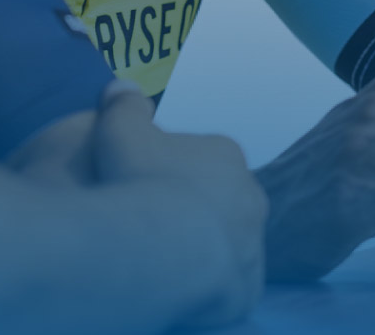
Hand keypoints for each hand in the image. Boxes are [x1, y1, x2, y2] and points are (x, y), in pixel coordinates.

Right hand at [91, 81, 267, 327]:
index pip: (202, 159)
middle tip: (153, 223)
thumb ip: (124, 106)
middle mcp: (250, 196)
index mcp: (225, 156)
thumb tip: (122, 85)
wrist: (162, 246)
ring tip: (162, 259)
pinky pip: (227, 286)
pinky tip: (178, 288)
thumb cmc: (141, 180)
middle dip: (193, 208)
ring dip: (202, 248)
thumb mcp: (121, 129)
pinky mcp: (246, 287)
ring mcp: (253, 244)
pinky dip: (207, 286)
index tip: (145, 183)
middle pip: (220, 201)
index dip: (171, 170)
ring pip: (227, 244)